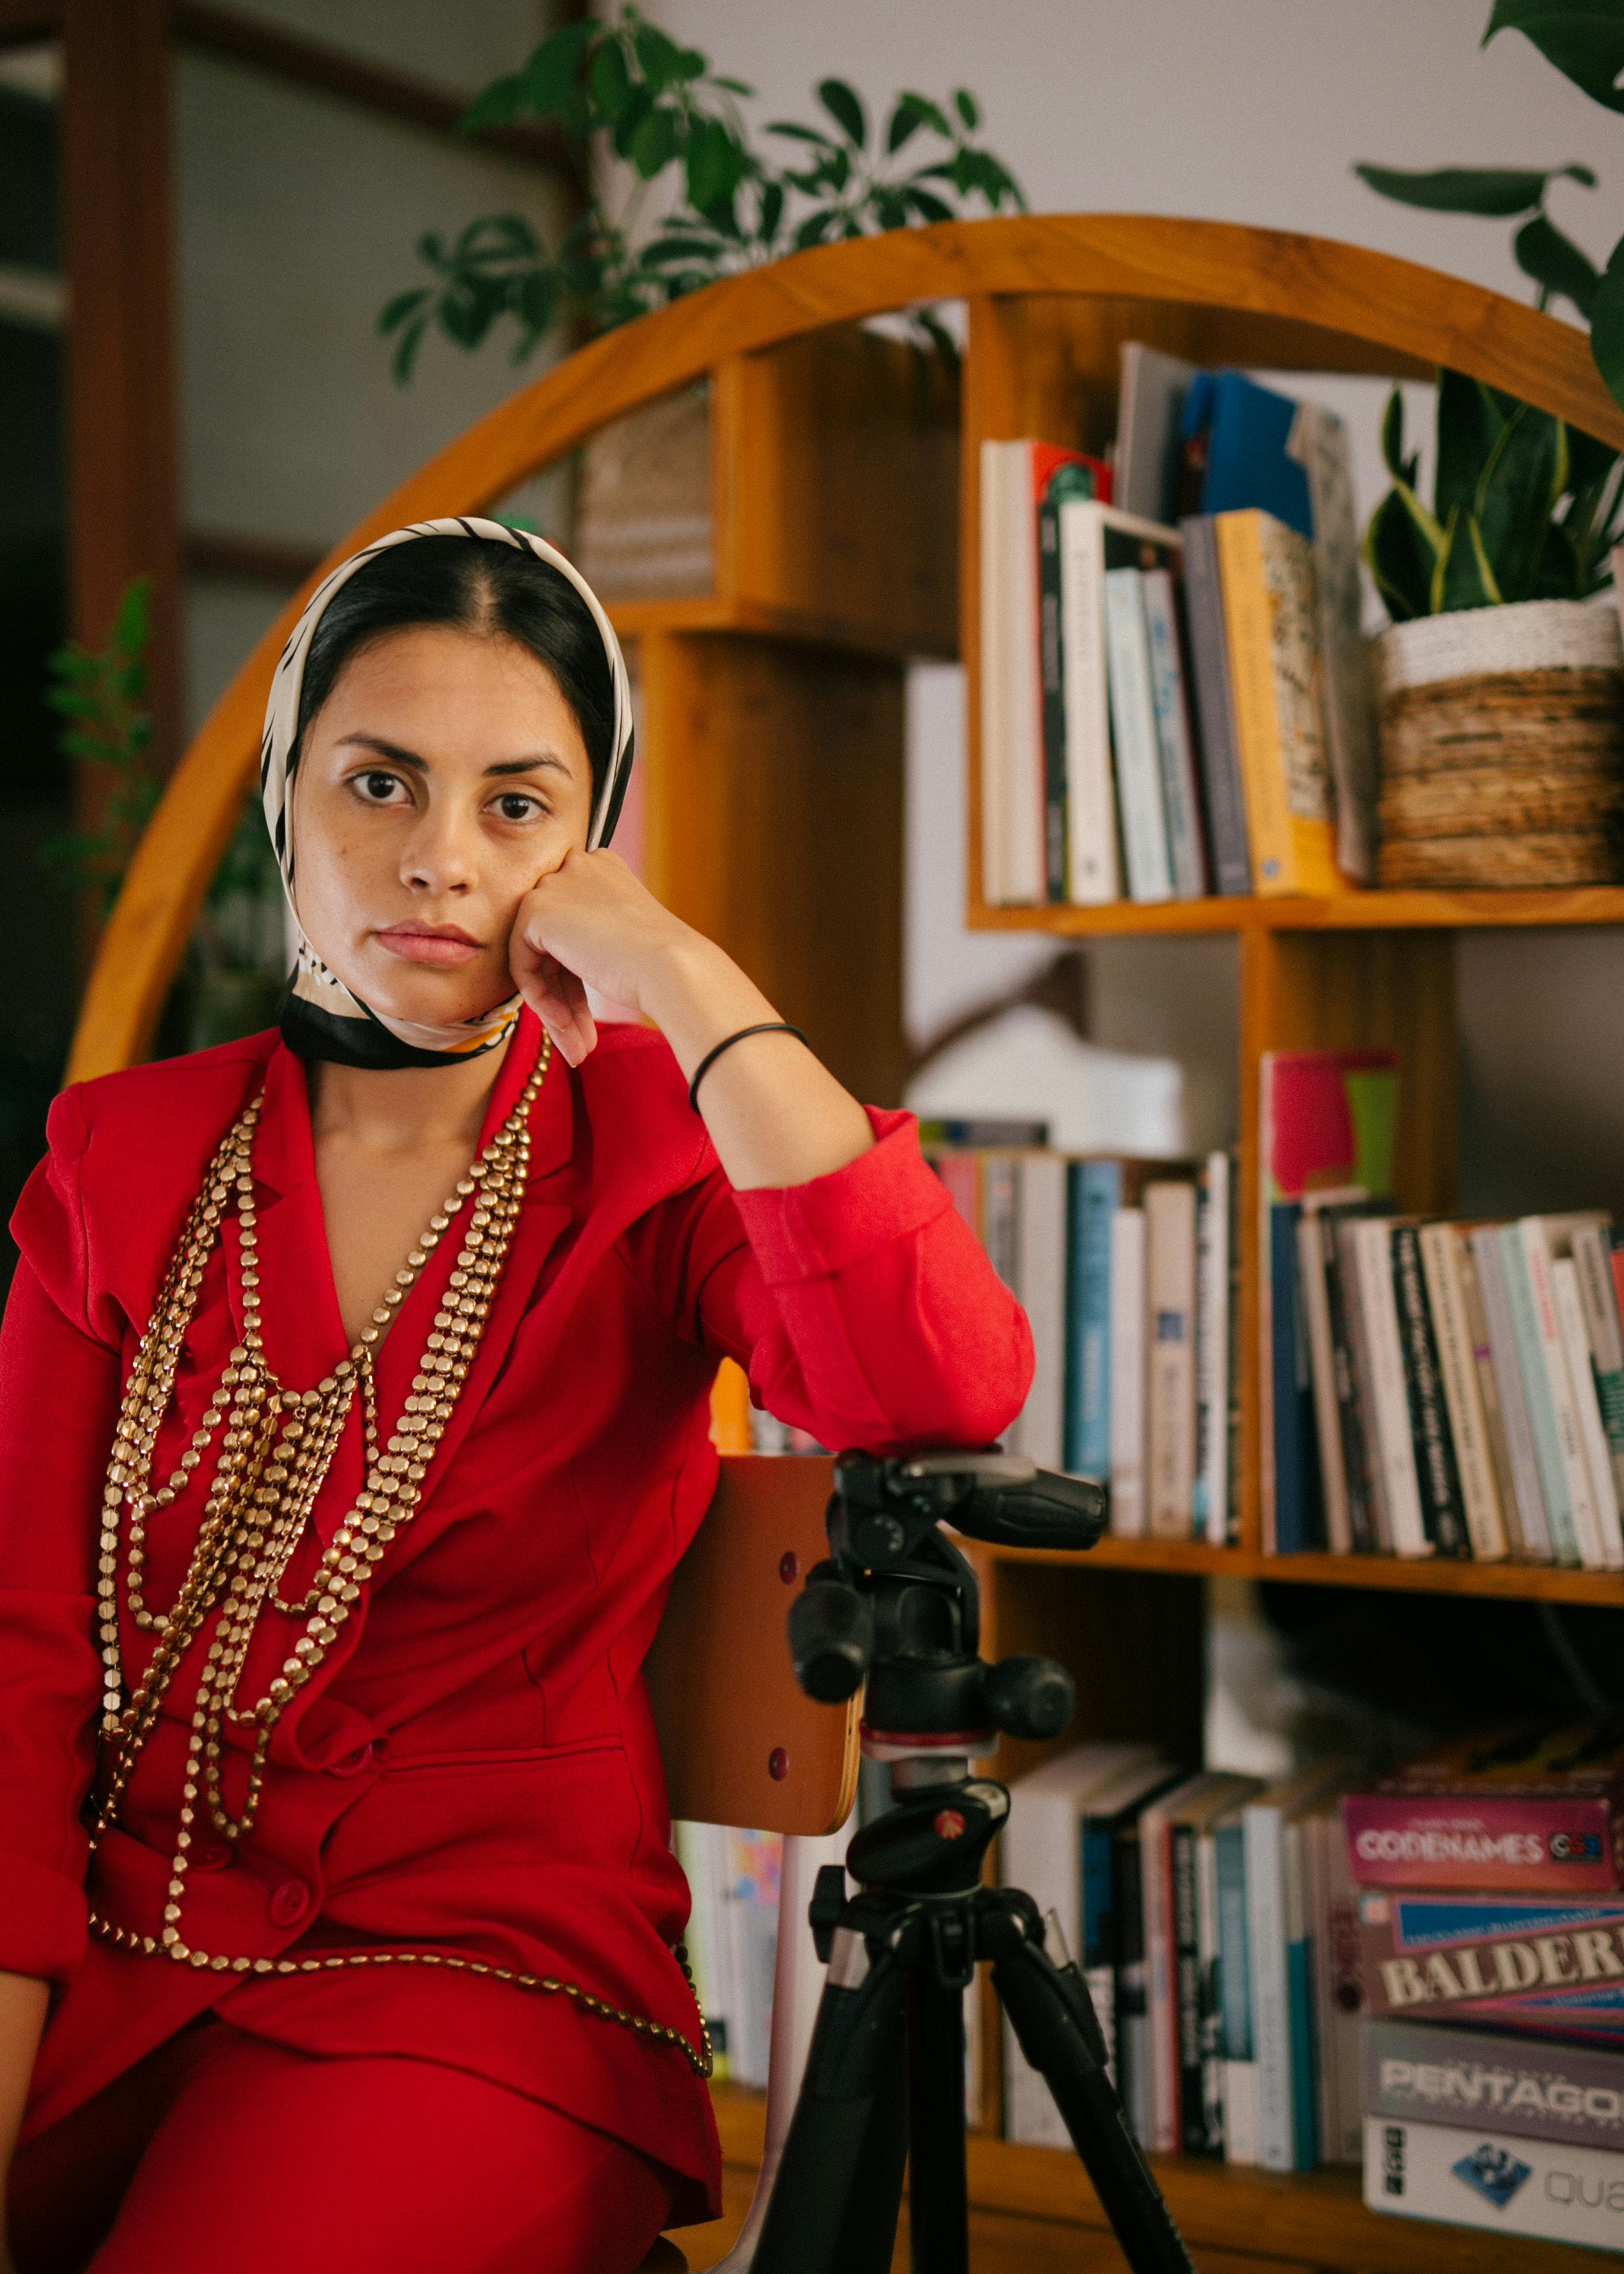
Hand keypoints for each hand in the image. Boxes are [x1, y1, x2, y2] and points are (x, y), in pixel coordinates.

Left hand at [507, 849, 701, 1066]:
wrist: (674, 968)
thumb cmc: (664, 963)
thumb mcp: (623, 942)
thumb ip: (590, 942)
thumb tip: (554, 975)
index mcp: (603, 869)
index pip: (573, 927)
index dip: (576, 978)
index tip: (589, 1015)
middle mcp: (576, 867)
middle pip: (553, 943)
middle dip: (565, 998)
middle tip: (581, 1040)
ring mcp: (554, 885)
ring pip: (536, 958)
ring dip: (555, 1008)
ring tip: (577, 1049)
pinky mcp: (535, 909)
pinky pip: (522, 964)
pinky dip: (541, 999)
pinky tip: (566, 1026)